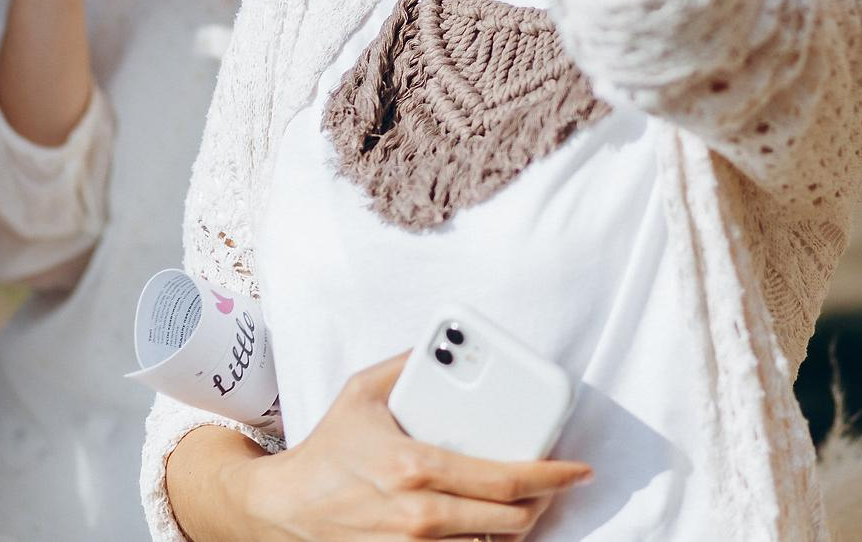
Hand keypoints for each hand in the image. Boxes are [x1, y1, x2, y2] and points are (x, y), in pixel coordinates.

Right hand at [228, 355, 590, 540]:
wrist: (284, 509)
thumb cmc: (329, 450)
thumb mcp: (363, 392)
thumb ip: (408, 361)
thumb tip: (447, 339)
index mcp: (417, 467)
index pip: (505, 479)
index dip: (552, 475)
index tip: (577, 470)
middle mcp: (420, 516)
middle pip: (511, 520)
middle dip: (542, 502)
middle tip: (552, 484)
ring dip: (514, 525)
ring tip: (521, 502)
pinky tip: (486, 525)